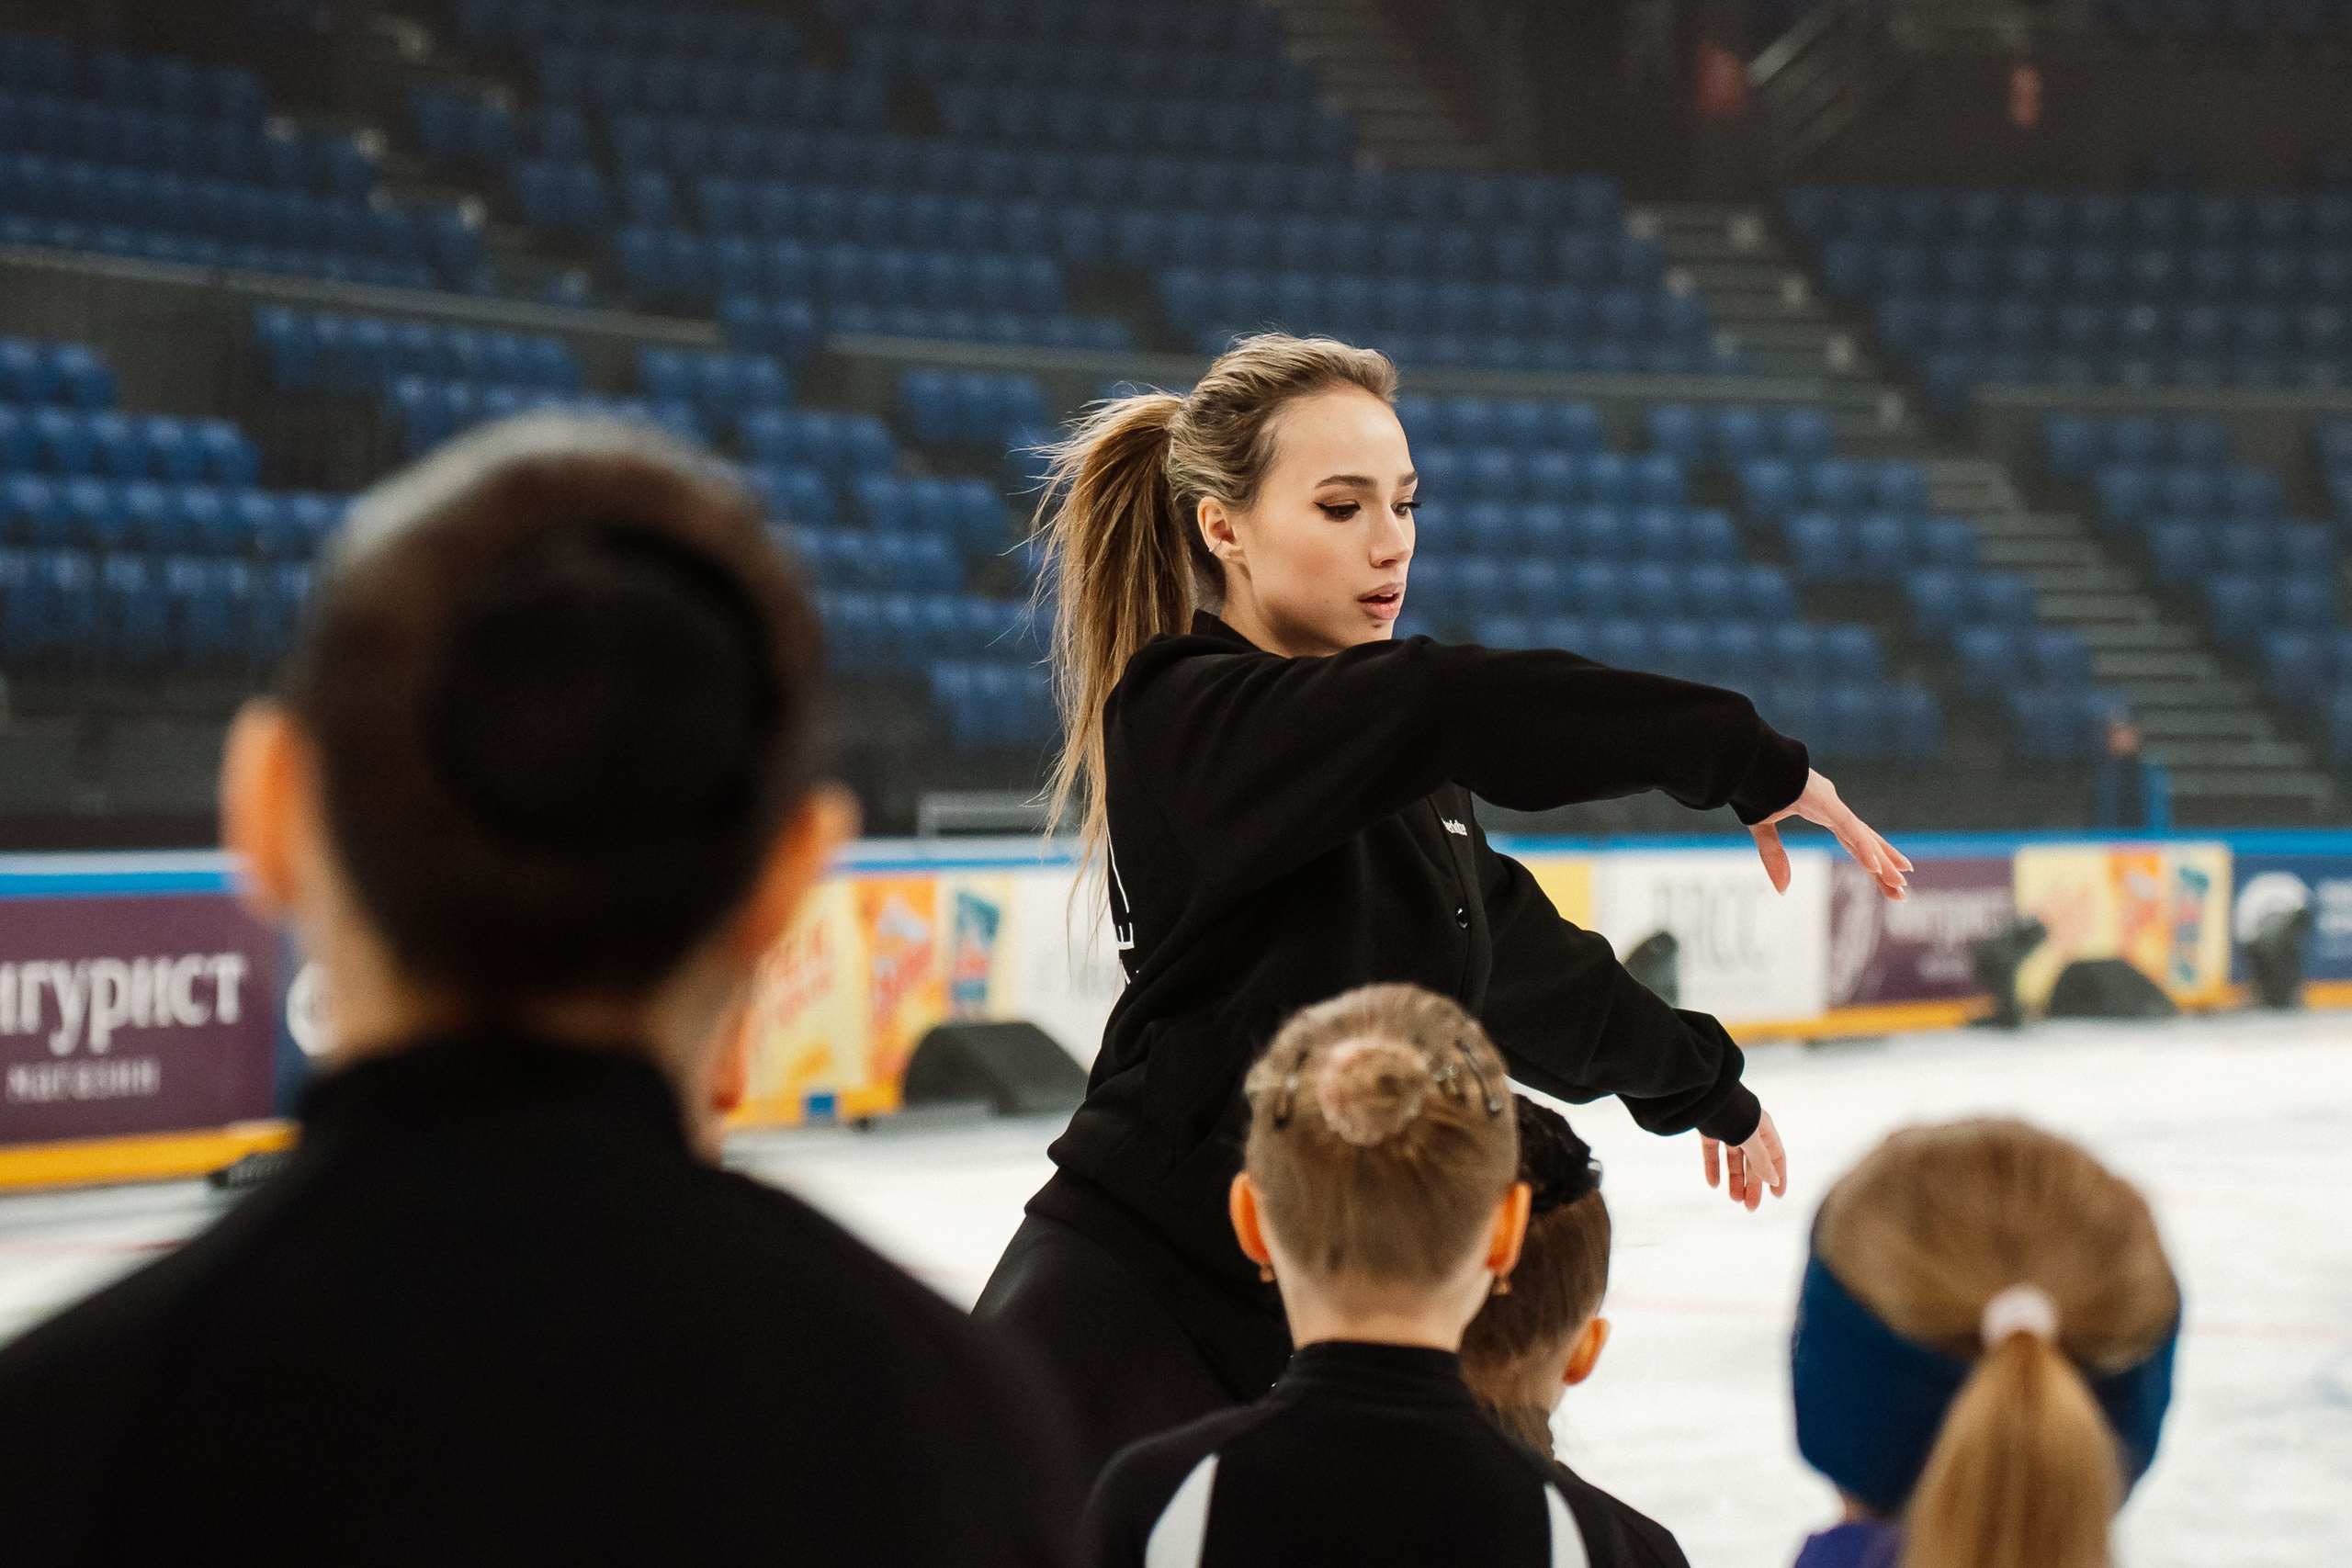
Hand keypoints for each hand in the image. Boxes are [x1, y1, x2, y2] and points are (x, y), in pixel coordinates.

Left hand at [1702, 1110, 1785, 1211]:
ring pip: (1733, 1158)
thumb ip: (1761, 1160)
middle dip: (1753, 1184)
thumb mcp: (1749, 1138)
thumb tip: (1774, 1181)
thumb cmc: (1731, 1110)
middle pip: (1754, 1161)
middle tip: (1750, 1207)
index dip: (1778, 1175)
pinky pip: (1713, 1152)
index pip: (1776, 1155)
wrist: (1701, 1091)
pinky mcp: (1708, 1128)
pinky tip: (1713, 1184)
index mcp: (1763, 1127)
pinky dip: (1713, 1167)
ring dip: (1734, 1179)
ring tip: (1733, 1199)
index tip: (1777, 1196)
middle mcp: (1747, 1128)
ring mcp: (1727, 1128)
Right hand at [1750, 769, 1909, 899]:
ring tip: (1901, 885)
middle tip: (1901, 890)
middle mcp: (1833, 807)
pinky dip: (1862, 848)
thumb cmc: (1754, 783)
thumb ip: (1773, 857)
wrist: (1745, 758)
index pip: (1851, 840)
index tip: (1881, 874)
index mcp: (1821, 809)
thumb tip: (1782, 890)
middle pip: (1864, 842)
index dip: (1868, 858)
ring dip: (1882, 863)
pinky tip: (1875, 868)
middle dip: (1883, 867)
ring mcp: (1832, 803)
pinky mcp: (1826, 802)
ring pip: (1862, 839)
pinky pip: (1848, 828)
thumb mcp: (1763, 827)